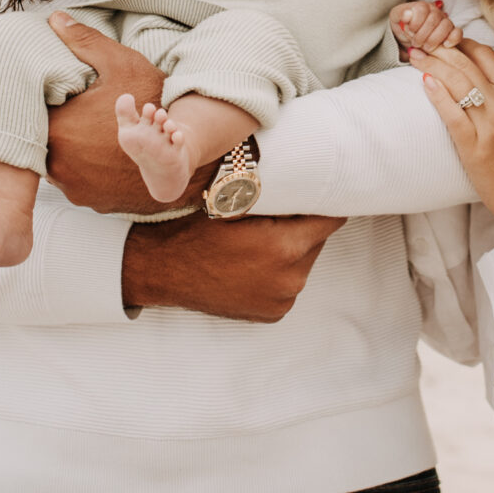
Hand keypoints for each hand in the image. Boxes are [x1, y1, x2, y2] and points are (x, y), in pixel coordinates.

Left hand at [44, 18, 209, 212]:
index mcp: (59, 132)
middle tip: (72, 109)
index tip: (55, 93)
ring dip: (67, 148)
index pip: (32, 114)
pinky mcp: (91, 201)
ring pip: (57, 162)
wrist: (185, 151)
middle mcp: (60, 167)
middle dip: (54, 124)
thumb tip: (54, 18)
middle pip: (41, 140)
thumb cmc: (151, 103)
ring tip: (86, 129)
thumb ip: (83, 41)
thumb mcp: (119, 65)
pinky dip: (84, 167)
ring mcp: (76, 188)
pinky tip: (99, 151)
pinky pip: (77, 180)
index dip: (43, 101)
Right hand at [122, 210, 346, 319]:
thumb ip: (278, 197)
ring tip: (262, 238)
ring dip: (292, 249)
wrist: (163, 271)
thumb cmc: (196, 230)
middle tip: (280, 213)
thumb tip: (308, 179)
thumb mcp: (237, 203)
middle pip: (317, 241)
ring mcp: (282, 300)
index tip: (320, 192)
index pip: (330, 221)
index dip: (326, 203)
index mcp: (284, 249)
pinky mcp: (273, 313)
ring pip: (303, 263)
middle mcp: (290, 280)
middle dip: (304, 225)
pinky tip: (255, 261)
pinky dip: (279, 271)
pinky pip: (288, 283)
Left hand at [392, 0, 463, 58]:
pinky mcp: (452, 33)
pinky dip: (453, 39)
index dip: (415, 22)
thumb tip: (407, 14)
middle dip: (423, 35)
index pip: (422, 9)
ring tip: (426, 48)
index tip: (410, 31)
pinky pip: (458, 33)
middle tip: (416, 43)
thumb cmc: (404, 28)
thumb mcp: (396, 20)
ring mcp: (445, 22)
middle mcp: (435, 12)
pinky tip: (445, 45)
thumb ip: (400, 14)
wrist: (410, 39)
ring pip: (446, 25)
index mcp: (422, 6)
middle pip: (434, 19)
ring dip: (435, 39)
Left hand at [419, 40, 493, 232]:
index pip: (486, 55)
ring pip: (456, 84)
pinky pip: (452, 114)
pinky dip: (437, 95)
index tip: (446, 39)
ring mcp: (488, 126)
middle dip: (440, 48)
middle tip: (421, 41)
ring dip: (432, 65)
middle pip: (466, 64)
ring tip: (415, 55)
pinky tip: (424, 82)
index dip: (462, 43)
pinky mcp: (474, 147)